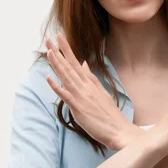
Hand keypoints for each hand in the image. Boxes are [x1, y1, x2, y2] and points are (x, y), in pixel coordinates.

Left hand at [44, 33, 135, 150]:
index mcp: (90, 83)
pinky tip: (49, 78)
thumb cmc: (109, 114)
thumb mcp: (100, 91)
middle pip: (70, 66)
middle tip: (49, 39)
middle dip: (59, 52)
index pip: (76, 63)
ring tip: (49, 51)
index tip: (59, 37)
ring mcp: (82, 96)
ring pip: (67, 77)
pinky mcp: (79, 107)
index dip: (67, 50)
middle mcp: (85, 86)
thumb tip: (83, 64)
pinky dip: (57, 86)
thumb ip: (90, 78)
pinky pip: (65, 95)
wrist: (119, 130)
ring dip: (57, 64)